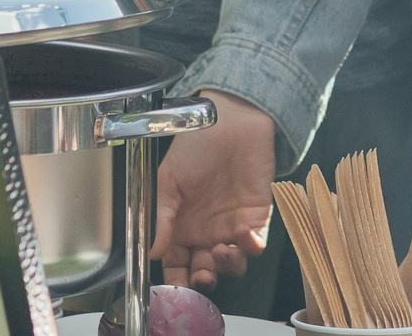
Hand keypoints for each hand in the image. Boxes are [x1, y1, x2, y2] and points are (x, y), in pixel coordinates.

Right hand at [154, 92, 273, 288]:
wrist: (230, 120)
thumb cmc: (196, 145)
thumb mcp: (168, 180)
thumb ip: (162, 218)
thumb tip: (153, 251)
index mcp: (182, 226)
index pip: (177, 265)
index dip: (176, 281)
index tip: (174, 291)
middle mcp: (207, 232)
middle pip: (206, 271)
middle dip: (204, 281)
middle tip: (201, 277)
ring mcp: (233, 227)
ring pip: (233, 264)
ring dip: (227, 266)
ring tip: (220, 252)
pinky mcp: (258, 218)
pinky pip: (256, 244)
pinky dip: (250, 247)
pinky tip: (242, 237)